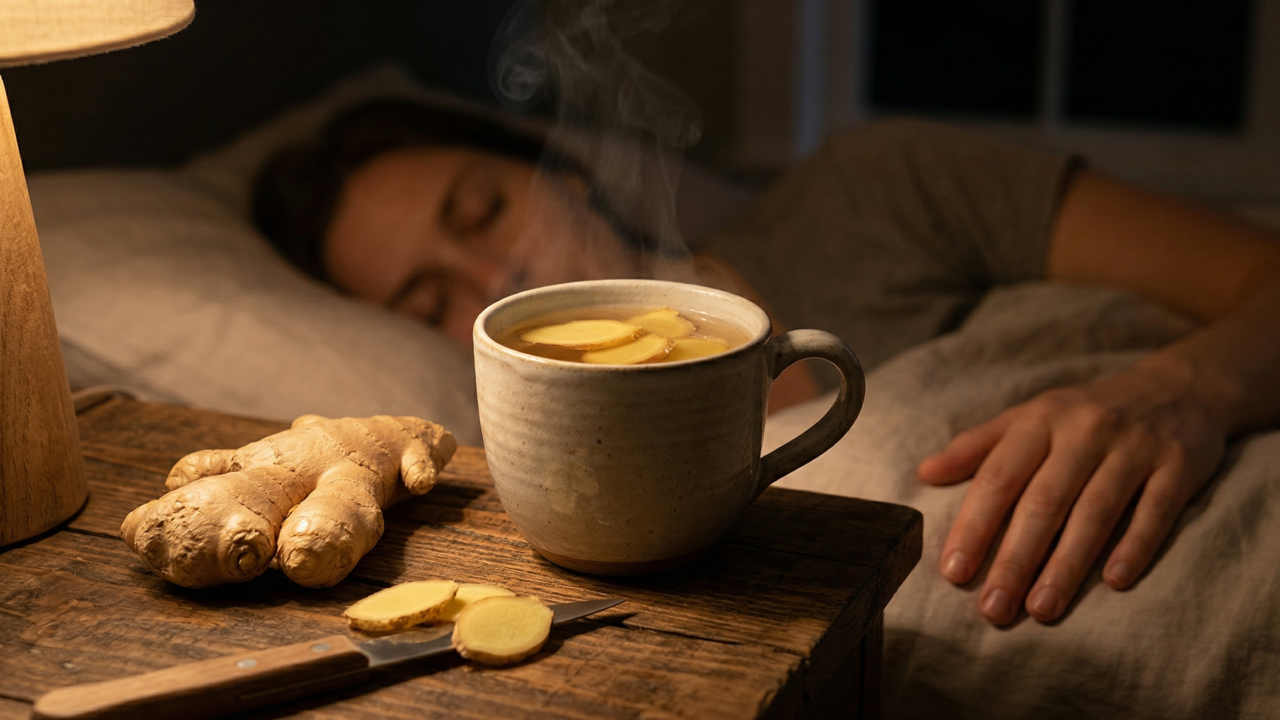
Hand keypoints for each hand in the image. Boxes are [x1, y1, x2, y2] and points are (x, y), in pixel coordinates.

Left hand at [917, 357, 1227, 624]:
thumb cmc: (1085, 414)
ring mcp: (1134, 447)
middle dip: (1015, 559)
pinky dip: (1135, 545)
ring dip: (1066, 565)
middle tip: (993, 609)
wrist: (1179, 386)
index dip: (975, 526)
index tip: (954, 573)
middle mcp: (1084, 431)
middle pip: (1043, 502)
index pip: (999, 478)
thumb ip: (978, 446)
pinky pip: (1155, 510)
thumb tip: (924, 473)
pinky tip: (1114, 582)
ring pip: (1095, 511)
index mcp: (1040, 421)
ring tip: (1041, 610)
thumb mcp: (1030, 417)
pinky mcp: (1179, 465)